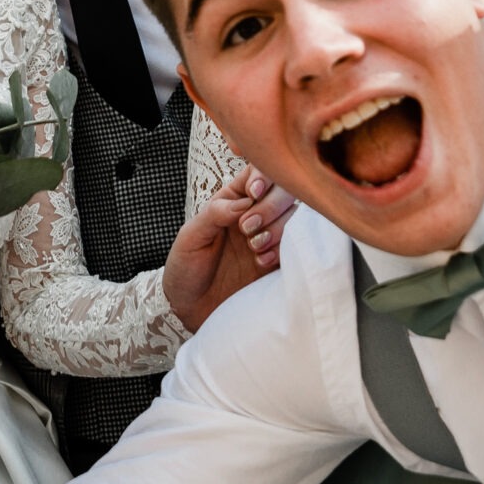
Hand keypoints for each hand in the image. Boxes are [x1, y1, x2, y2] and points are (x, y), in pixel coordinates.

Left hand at [165, 167, 297, 332]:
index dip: (263, 176)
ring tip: (254, 249)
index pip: (258, 173)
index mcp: (233, 200)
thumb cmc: (186, 268)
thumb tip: (244, 201)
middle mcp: (256, 214)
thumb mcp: (191, 237)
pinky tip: (263, 262)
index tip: (252, 193)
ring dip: (277, 229)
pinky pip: (297, 247)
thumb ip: (215, 213)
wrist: (192, 310)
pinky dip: (284, 251)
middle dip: (269, 207)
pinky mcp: (280, 262)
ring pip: (294, 217)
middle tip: (246, 229)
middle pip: (284, 192)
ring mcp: (271, 238)